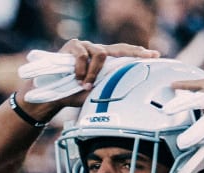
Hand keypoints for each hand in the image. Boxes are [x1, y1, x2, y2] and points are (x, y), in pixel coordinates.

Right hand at [16, 40, 158, 108]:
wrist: (47, 95)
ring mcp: (84, 46)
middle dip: (130, 55)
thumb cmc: (69, 95)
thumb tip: (122, 88)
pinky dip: (82, 69)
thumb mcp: (91, 93)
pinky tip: (77, 78)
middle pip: (116, 49)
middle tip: (142, 59)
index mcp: (101, 62)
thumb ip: (104, 87)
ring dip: (94, 72)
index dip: (138, 54)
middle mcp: (94, 51)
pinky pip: (83, 55)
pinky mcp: (73, 46)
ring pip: (100, 54)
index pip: (122, 53)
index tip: (156, 55)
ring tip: (85, 85)